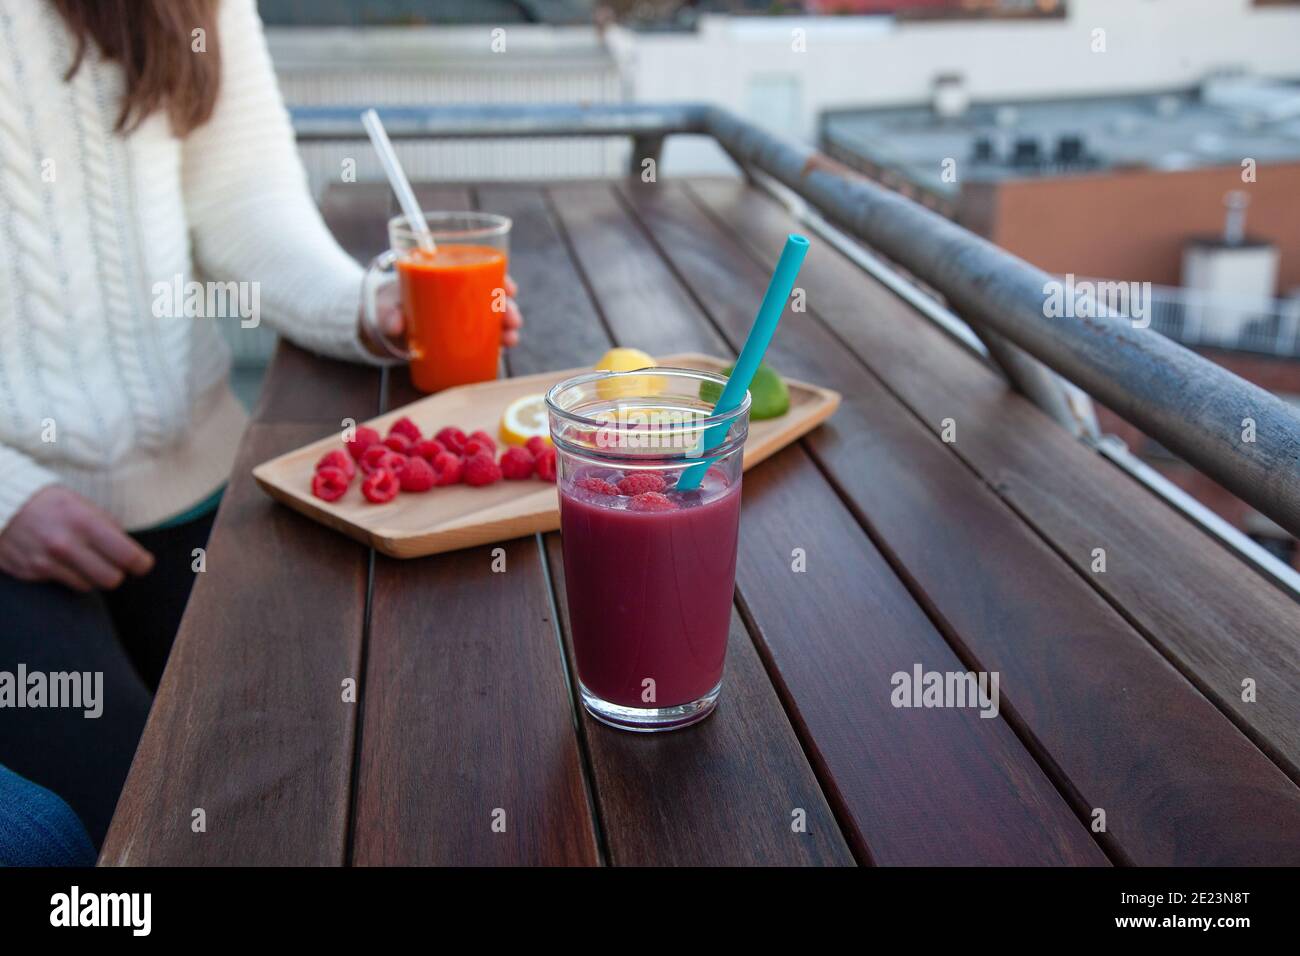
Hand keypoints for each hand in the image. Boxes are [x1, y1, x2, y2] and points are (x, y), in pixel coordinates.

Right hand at [0, 486, 153, 591]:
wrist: (1, 505)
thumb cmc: (49, 504)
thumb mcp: (82, 504)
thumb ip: (108, 527)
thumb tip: (131, 551)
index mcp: (85, 522)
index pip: (128, 556)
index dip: (141, 564)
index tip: (142, 564)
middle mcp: (65, 545)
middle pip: (112, 579)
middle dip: (117, 573)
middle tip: (113, 563)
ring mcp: (46, 562)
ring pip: (89, 586)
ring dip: (92, 576)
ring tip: (84, 559)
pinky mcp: (31, 573)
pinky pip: (64, 585)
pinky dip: (69, 577)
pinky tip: (62, 561)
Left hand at [362, 274, 524, 356]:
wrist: (386, 324)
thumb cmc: (390, 306)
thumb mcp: (387, 306)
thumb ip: (388, 313)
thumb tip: (395, 325)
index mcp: (448, 275)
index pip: (481, 270)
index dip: (500, 277)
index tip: (510, 289)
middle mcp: (461, 294)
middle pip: (493, 295)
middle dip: (508, 307)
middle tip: (512, 319)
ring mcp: (463, 315)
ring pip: (494, 316)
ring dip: (507, 325)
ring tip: (510, 338)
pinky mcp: (462, 335)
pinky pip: (486, 335)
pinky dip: (498, 340)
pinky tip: (505, 346)